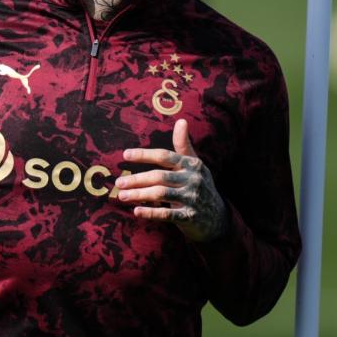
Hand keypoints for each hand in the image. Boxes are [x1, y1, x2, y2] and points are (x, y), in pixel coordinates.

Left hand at [117, 119, 227, 241]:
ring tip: (122, 196)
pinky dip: (151, 212)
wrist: (218, 217)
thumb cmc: (199, 185)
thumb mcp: (194, 164)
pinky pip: (167, 214)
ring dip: (139, 195)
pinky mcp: (190, 216)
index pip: (164, 156)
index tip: (125, 154)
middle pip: (159, 177)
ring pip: (161, 194)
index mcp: (191, 165)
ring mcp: (192, 198)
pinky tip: (136, 211)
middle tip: (119, 182)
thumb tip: (181, 120)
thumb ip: (183, 145)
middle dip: (137, 179)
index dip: (144, 155)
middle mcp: (192, 179)